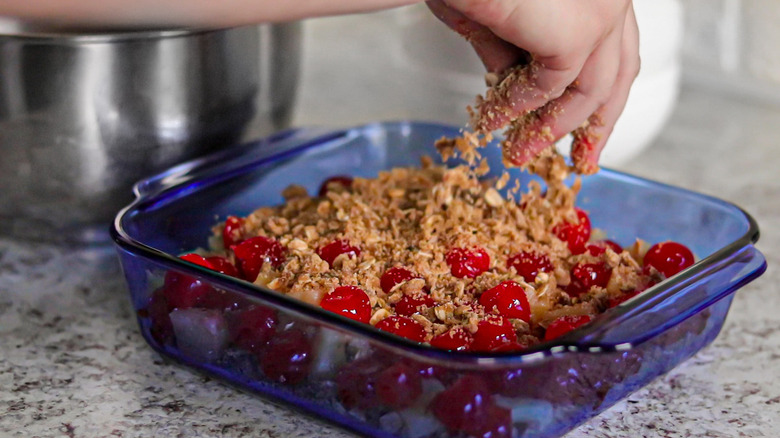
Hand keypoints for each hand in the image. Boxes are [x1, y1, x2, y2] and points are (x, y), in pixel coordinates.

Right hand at [427, 0, 639, 172]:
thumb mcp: (493, 18)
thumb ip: (511, 51)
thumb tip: (511, 88)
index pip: (614, 50)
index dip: (600, 96)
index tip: (586, 132)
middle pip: (619, 73)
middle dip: (597, 124)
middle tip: (581, 161)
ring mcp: (602, 12)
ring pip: (592, 89)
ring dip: (555, 129)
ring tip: (521, 155)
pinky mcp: (578, 34)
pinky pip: (551, 88)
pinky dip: (522, 109)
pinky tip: (495, 120)